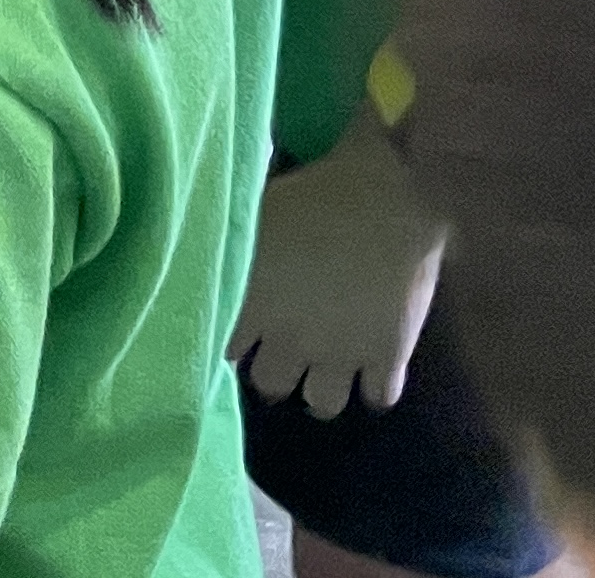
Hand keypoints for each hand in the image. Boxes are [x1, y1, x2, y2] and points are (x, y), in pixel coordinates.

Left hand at [233, 114, 449, 416]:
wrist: (390, 196)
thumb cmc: (316, 190)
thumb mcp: (257, 207)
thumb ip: (231, 234)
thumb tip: (203, 225)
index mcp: (251, 302)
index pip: (221, 350)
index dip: (231, 341)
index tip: (241, 329)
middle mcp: (289, 339)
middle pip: (269, 385)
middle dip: (275, 369)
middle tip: (286, 346)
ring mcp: (340, 354)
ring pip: (321, 404)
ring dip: (321, 386)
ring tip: (327, 363)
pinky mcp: (389, 358)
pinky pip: (378, 398)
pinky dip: (375, 387)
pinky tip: (372, 364)